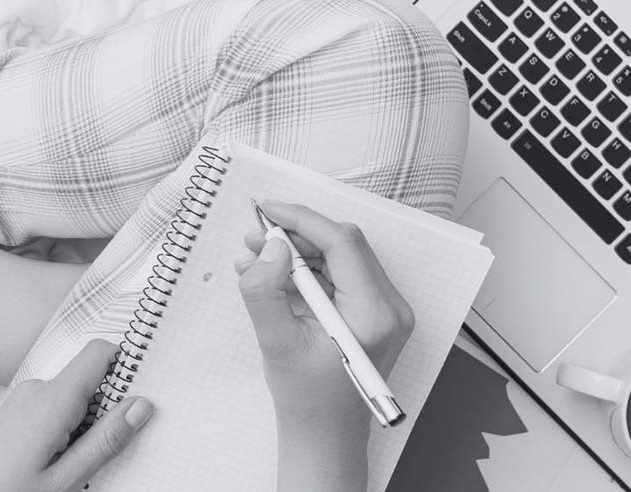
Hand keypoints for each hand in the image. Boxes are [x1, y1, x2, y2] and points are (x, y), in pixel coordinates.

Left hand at [0, 340, 154, 491]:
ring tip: (82, 467)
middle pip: (90, 381)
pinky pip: (52, 412)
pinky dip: (66, 433)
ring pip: (72, 401)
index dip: (127, 363)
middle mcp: (35, 390)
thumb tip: (142, 405)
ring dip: (86, 426)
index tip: (147, 388)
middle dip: (110, 408)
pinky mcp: (12, 415)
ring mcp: (20, 401)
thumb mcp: (64, 480)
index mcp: (52, 399)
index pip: (99, 352)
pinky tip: (60, 465)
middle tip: (118, 447)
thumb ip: (104, 442)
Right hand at [235, 201, 414, 491]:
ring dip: (299, 251)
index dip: (301, 219)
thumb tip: (267, 248)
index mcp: (374, 314)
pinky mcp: (375, 314)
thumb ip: (265, 291)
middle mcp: (390, 307)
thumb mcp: (276, 343)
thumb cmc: (305, 398)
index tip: (266, 210)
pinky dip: (309, 270)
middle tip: (253, 236)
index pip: (342, 244)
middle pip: (344, 245)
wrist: (326, 435)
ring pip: (341, 257)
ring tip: (256, 258)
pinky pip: (342, 275)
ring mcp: (387, 311)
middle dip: (296, 234)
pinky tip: (275, 277)